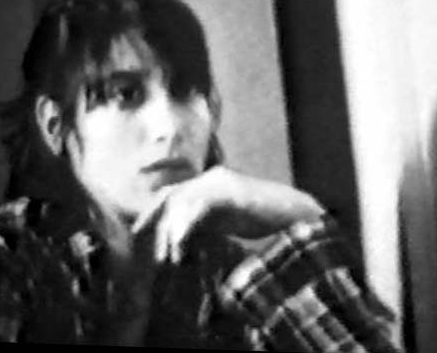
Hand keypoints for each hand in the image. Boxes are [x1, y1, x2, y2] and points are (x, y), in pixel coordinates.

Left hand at [131, 166, 323, 264]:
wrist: (295, 214)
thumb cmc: (264, 218)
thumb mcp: (226, 221)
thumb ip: (205, 223)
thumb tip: (181, 240)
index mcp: (210, 182)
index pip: (174, 193)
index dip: (155, 212)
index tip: (141, 232)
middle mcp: (212, 177)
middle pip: (172, 196)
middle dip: (157, 223)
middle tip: (157, 253)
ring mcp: (220, 182)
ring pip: (183, 203)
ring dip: (173, 232)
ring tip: (171, 257)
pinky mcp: (229, 191)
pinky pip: (199, 209)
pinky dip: (187, 230)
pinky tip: (183, 248)